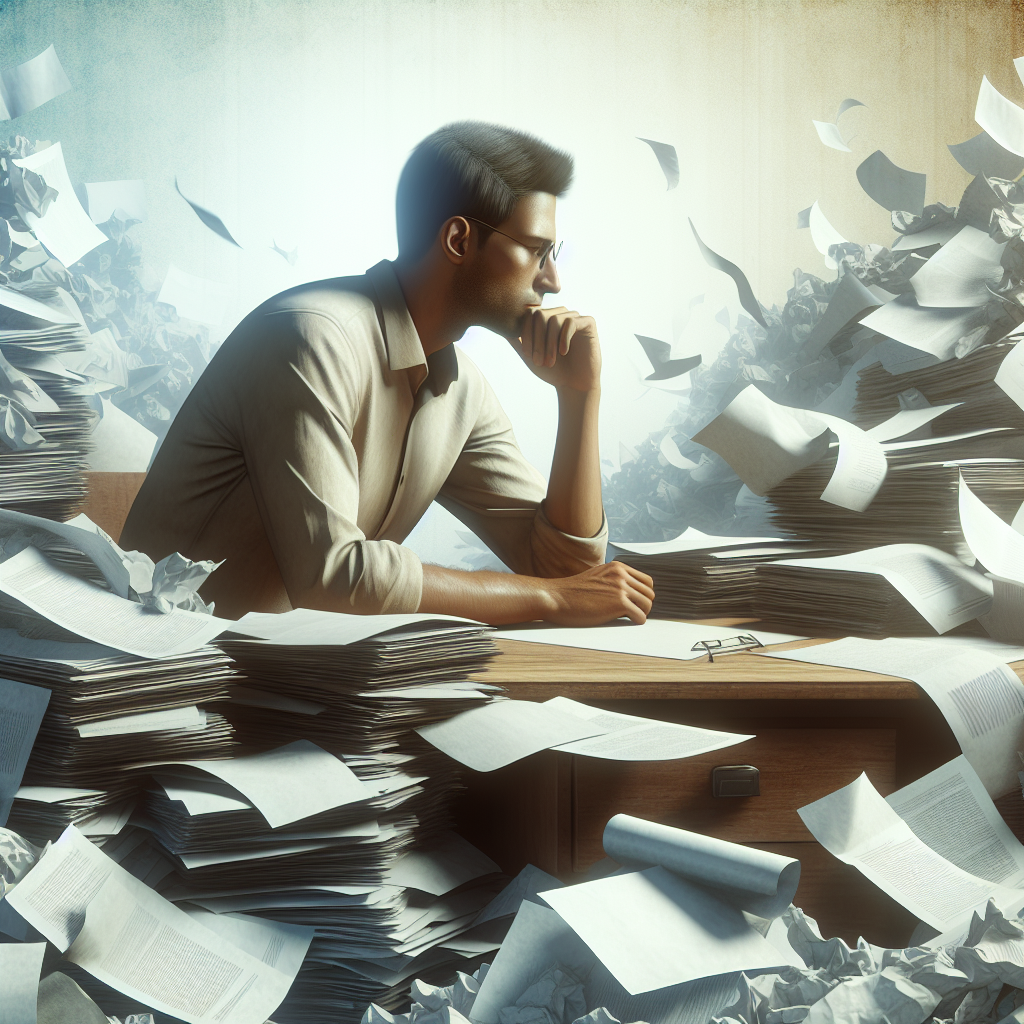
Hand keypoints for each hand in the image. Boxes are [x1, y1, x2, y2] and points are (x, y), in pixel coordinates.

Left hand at [509, 306, 601, 392]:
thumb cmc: (552, 371)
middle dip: (536, 340)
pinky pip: (571, 322)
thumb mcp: (530, 356)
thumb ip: (517, 342)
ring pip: (554, 319)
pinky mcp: (588, 323)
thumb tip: (501, 328)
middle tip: (538, 361)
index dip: (525, 332)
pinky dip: (564, 339)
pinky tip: (563, 353)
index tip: (527, 354)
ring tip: (550, 362)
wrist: (574, 385)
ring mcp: (574, 317)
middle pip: (540, 315)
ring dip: (549, 343)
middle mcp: (559, 314)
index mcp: (546, 319)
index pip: (529, 314)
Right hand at [540, 562, 654, 625]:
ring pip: (648, 604)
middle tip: (631, 613)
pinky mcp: (618, 603)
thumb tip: (629, 594)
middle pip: (649, 593)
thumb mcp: (596, 577)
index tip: (634, 603)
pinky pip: (640, 617)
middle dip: (643, 605)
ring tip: (627, 618)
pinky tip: (623, 622)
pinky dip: (635, 622)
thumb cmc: (571, 593)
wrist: (555, 597)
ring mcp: (620, 588)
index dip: (642, 594)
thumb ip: (612, 580)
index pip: (646, 581)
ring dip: (640, 614)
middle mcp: (621, 574)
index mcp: (617, 567)